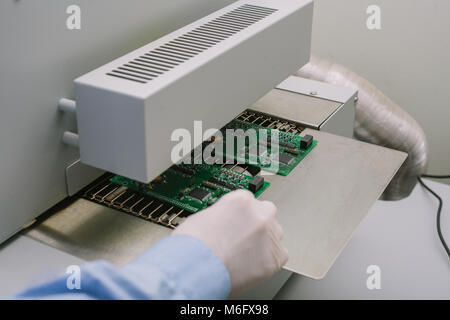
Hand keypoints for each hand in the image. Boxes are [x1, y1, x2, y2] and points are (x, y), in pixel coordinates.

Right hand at [173, 189, 287, 295]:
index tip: (238, 221)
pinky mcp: (274, 259)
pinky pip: (279, 256)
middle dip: (257, 222)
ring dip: (264, 241)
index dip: (242, 213)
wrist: (192, 269)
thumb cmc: (191, 246)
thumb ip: (223, 214)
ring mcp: (269, 236)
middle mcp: (259, 215)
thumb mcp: (203, 216)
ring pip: (276, 234)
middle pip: (267, 213)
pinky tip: (252, 264)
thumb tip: (225, 221)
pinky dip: (268, 260)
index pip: (250, 200)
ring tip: (244, 253)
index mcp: (241, 200)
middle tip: (242, 236)